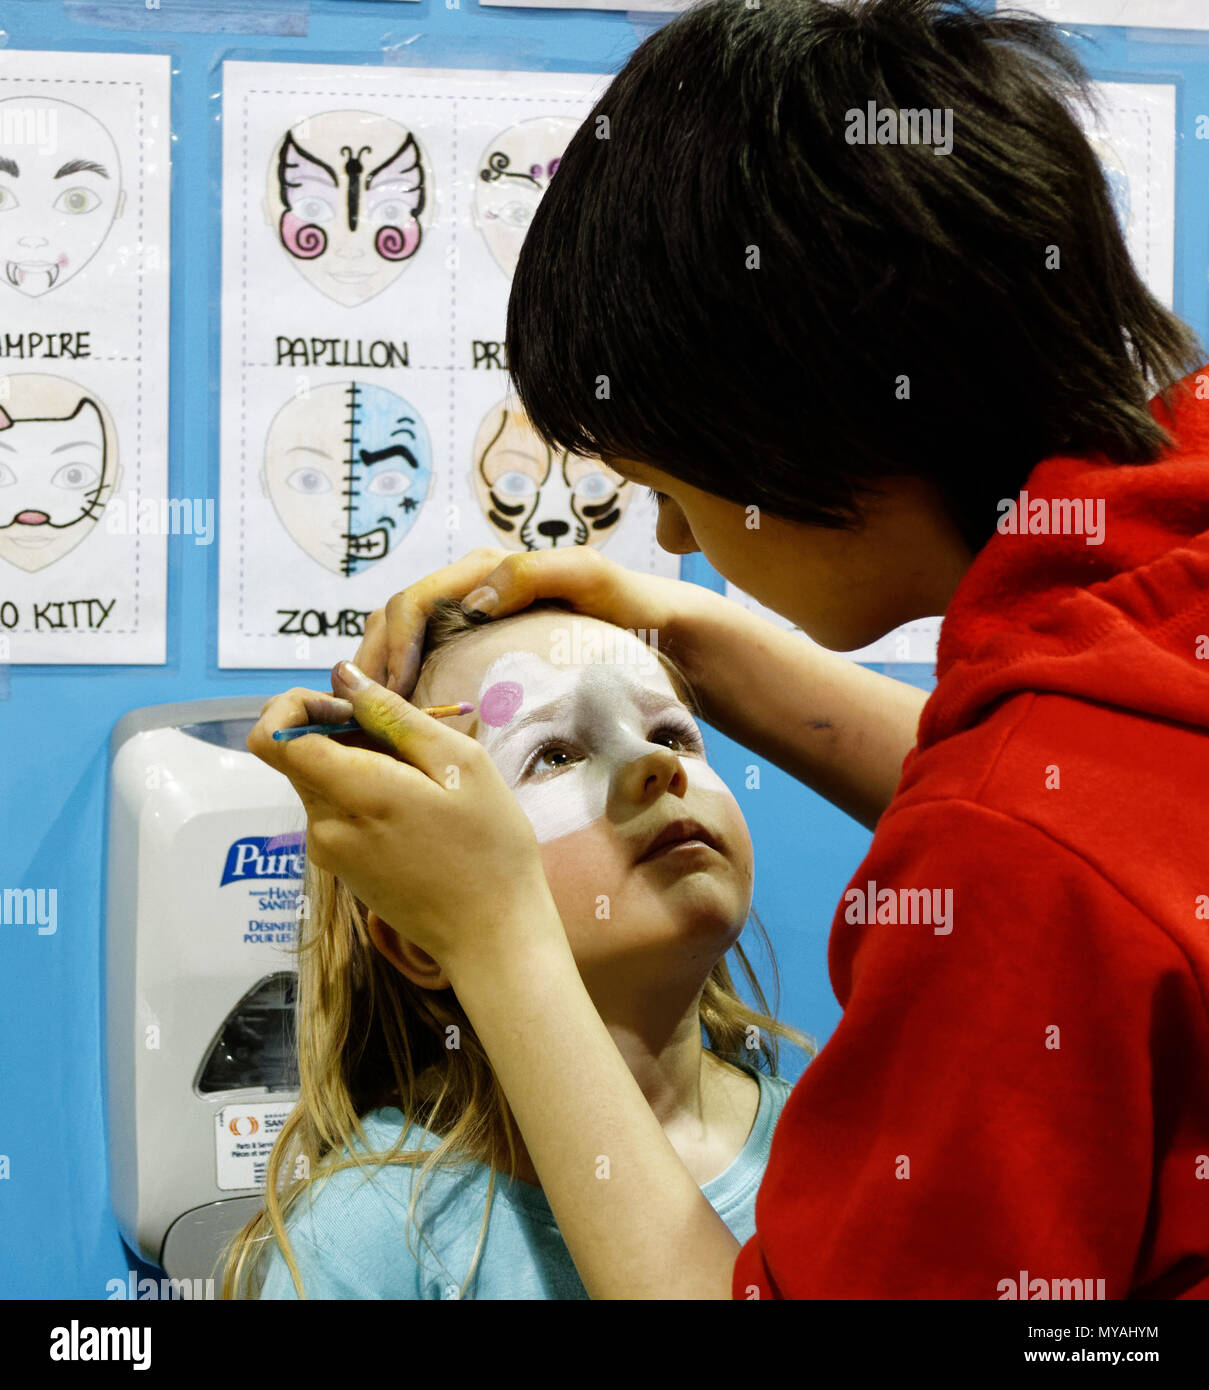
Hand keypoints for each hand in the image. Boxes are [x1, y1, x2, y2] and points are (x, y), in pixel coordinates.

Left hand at [245, 664, 559, 976]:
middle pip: (297, 753)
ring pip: (318, 778)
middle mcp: (323, 825)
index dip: (297, 705)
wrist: (494, 936)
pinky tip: (416, 809)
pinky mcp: (341, 866)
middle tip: (408, 740)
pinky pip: (335, 808)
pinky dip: (364, 792)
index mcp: (351, 796)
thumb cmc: (490, 848)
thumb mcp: (461, 763)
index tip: (351, 706)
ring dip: (358, 762)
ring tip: (424, 781)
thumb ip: (394, 716)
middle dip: (339, 730)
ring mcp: (328, 850)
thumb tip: (342, 677)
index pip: (271, 737)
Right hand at [352, 545, 705, 696]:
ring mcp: (471, 619)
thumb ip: (531, 574)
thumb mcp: (588, 576)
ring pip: (401, 640)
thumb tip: (473, 602)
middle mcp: (469, 588)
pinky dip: (404, 685)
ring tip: (368, 718)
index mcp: (483, 569)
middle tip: (358, 712)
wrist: (657, 629)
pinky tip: (403, 719)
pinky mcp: (479, 648)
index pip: (413, 602)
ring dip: (379, 675)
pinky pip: (426, 660)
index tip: (392, 690)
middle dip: (370, 662)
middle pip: (394, 620)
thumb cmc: (626, 601)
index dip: (394, 645)